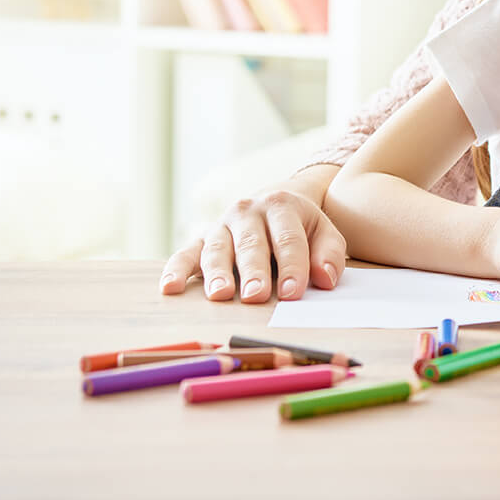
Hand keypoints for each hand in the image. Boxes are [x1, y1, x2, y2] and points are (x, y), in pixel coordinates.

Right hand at [159, 167, 348, 301]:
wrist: (273, 204)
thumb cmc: (301, 228)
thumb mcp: (324, 232)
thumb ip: (329, 254)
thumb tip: (325, 279)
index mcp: (281, 206)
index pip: (288, 239)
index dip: (292, 267)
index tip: (293, 293)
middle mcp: (247, 212)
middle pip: (251, 244)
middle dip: (254, 271)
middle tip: (256, 296)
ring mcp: (221, 225)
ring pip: (218, 249)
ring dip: (218, 273)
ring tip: (220, 295)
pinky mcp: (200, 239)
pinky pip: (185, 253)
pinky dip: (176, 270)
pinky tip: (170, 288)